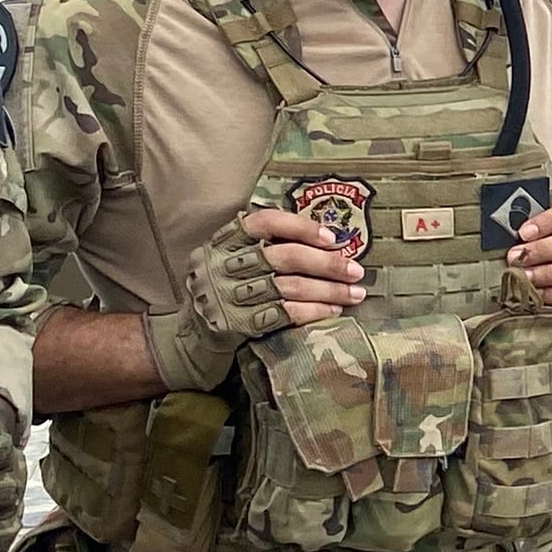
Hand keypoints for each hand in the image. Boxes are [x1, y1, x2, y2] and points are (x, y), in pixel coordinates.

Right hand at [197, 206, 361, 335]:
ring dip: (329, 291)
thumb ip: (270, 243)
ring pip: (290, 288)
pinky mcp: (239, 322)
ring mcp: (230, 295)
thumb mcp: (236, 255)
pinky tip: (333, 310)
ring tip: (354, 293)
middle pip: (286, 258)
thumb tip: (329, 241)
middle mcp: (225, 264)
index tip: (332, 238)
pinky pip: (286, 314)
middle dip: (327, 264)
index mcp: (227, 240)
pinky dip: (314, 311)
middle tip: (356, 270)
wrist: (195, 328)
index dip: (302, 227)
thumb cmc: (230, 283)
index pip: (266, 222)